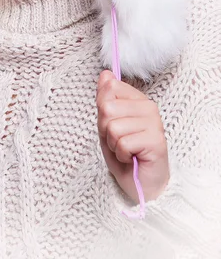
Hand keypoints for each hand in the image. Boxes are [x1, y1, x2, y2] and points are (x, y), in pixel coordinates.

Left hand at [96, 70, 169, 203]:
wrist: (142, 184)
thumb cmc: (125, 153)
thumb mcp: (107, 124)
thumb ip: (105, 99)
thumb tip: (105, 74)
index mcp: (137, 99)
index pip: (109, 88)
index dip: (102, 111)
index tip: (112, 124)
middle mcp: (148, 107)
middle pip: (107, 108)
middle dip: (105, 129)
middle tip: (118, 141)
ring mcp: (154, 123)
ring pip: (113, 127)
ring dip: (114, 144)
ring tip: (126, 150)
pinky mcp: (155, 140)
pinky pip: (122, 143)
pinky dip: (121, 154)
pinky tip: (132, 157)